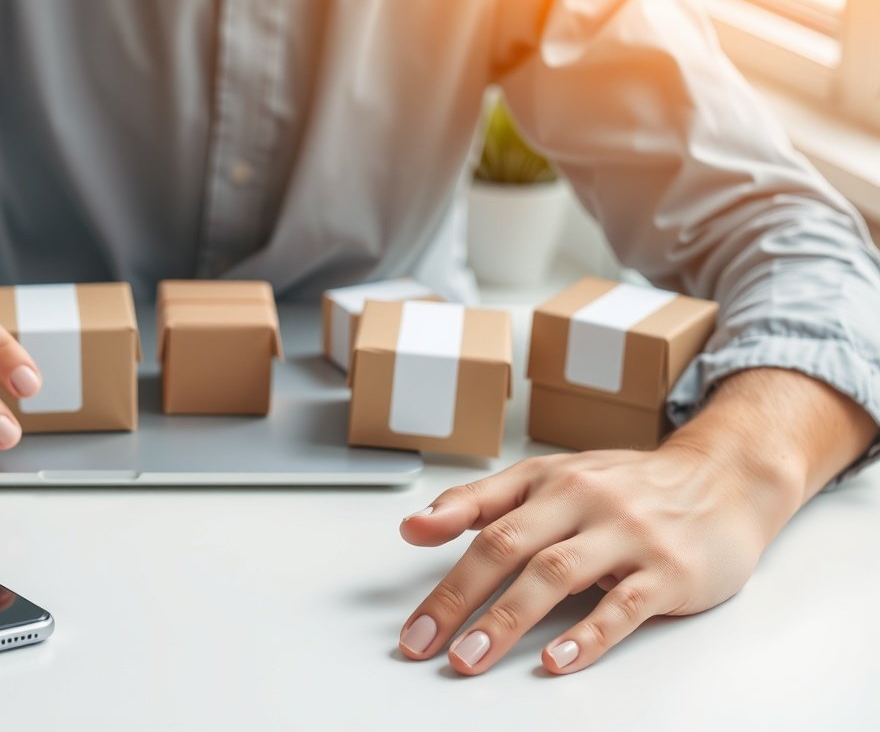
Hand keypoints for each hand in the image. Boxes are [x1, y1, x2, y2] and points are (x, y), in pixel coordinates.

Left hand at [396, 369, 876, 674]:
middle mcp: (585, 501)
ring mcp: (628, 535)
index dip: (439, 569)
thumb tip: (413, 527)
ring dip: (508, 619)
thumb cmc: (628, 486)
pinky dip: (589, 635)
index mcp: (550, 481)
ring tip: (473, 657)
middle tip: (425, 645)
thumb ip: (480, 502)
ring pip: (557, 574)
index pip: (481, 522)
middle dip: (459, 599)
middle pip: (509, 547)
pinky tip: (559, 660)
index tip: (410, 617)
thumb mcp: (550, 478)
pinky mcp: (670, 570)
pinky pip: (623, 604)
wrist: (726, 478)